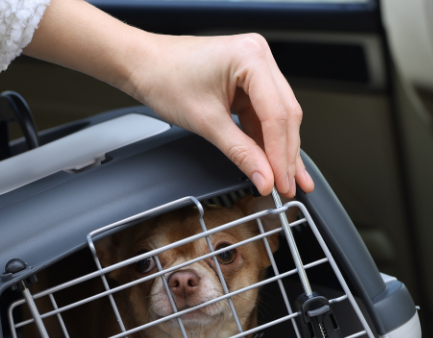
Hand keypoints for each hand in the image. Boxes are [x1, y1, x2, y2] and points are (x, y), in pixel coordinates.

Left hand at [124, 33, 314, 198]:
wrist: (144, 65)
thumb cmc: (165, 77)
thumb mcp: (206, 121)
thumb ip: (239, 152)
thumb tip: (263, 177)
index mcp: (251, 57)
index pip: (276, 114)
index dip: (280, 154)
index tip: (280, 181)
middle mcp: (259, 57)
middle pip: (284, 115)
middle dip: (286, 155)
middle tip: (288, 186)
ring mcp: (256, 69)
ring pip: (278, 118)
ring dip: (281, 151)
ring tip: (287, 180)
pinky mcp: (249, 83)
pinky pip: (264, 116)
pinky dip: (268, 141)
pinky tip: (276, 163)